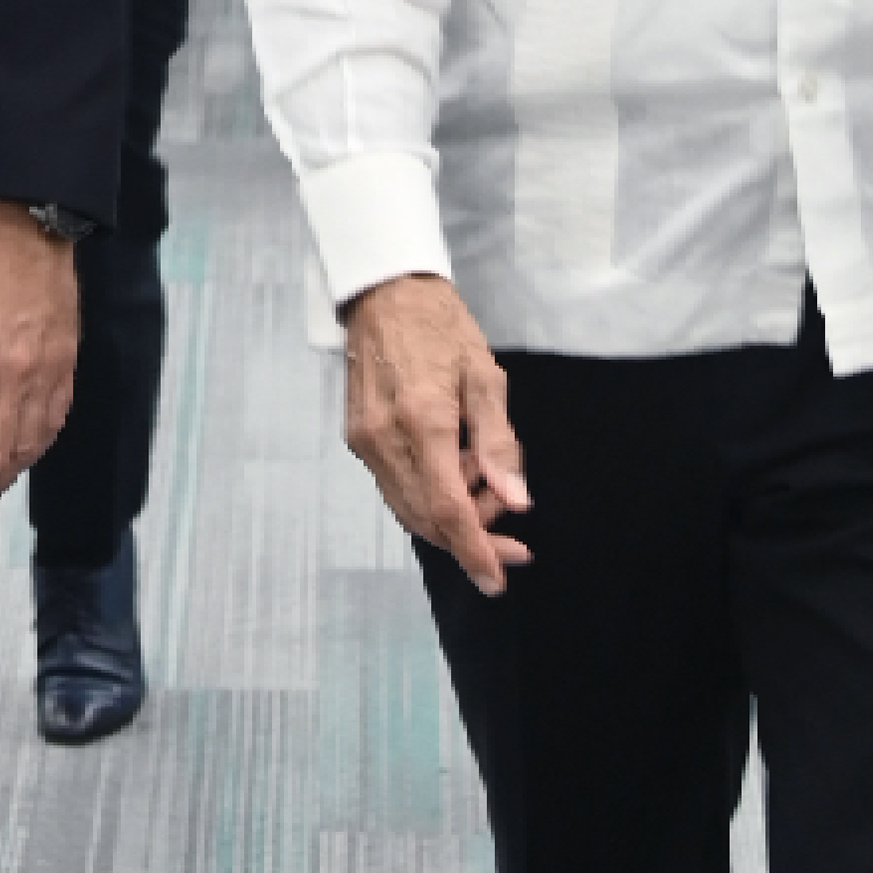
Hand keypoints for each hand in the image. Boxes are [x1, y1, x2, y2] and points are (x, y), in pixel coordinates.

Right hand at [340, 272, 531, 592]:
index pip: (448, 508)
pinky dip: (429, 496)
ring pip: (408, 508)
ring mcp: (365, 442)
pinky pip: (395, 487)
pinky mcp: (357, 439)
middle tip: (513, 532)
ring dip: (451, 517)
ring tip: (487, 491)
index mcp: (423, 422)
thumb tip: (515, 501)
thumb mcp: (486, 376)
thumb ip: (499, 443)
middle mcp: (386, 440)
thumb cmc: (441, 327)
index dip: (474, 550)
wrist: (384, 293)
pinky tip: (456, 474)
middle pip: (426, 518)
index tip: (497, 579)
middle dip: (471, 538)